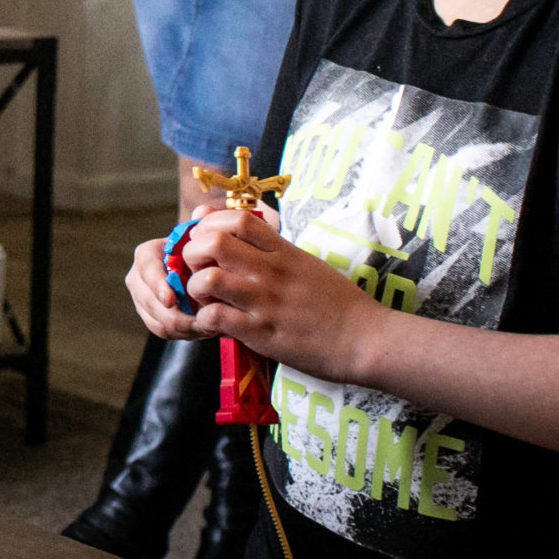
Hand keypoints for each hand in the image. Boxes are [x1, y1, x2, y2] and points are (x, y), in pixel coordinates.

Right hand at [127, 223, 207, 341]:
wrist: (200, 271)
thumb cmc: (201, 253)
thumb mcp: (203, 238)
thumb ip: (204, 225)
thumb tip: (203, 212)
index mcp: (147, 255)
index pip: (146, 269)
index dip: (156, 285)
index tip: (171, 299)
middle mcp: (138, 278)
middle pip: (149, 302)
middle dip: (177, 315)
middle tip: (205, 319)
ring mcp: (142, 299)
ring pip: (157, 321)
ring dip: (185, 326)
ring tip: (211, 324)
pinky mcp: (151, 318)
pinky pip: (163, 331)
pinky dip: (184, 333)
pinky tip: (204, 328)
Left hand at [167, 205, 385, 379]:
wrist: (366, 340)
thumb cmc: (336, 303)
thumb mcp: (305, 263)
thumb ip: (270, 247)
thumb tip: (240, 227)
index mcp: (283, 251)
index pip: (236, 218)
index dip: (210, 225)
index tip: (206, 240)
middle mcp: (271, 271)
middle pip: (212, 243)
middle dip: (191, 254)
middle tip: (197, 270)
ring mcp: (266, 302)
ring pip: (208, 280)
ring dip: (195, 289)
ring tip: (205, 299)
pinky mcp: (263, 334)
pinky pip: (216, 318)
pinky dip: (205, 320)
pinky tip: (214, 324)